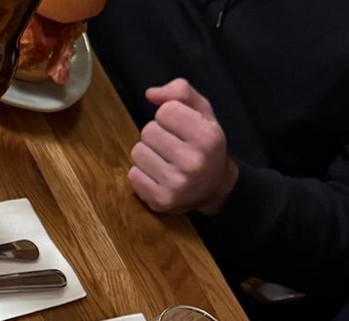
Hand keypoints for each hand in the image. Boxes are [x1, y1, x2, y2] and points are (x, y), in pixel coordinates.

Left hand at [127, 78, 237, 215]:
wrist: (214, 188)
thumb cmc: (205, 145)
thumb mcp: (204, 113)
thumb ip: (181, 92)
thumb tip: (150, 94)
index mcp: (208, 138)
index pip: (165, 111)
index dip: (169, 115)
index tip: (180, 127)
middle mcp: (193, 162)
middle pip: (148, 131)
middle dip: (157, 134)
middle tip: (172, 145)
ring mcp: (176, 184)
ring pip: (137, 152)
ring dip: (147, 153)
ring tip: (165, 160)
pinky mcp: (161, 200)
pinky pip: (133, 175)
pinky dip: (142, 173)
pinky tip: (158, 175)